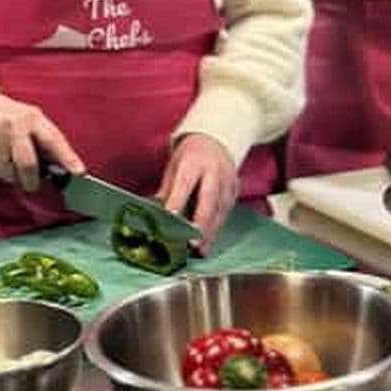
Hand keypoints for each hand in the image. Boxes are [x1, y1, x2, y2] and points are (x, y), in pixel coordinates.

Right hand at [0, 86, 84, 191]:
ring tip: (10, 161)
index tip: (79, 172)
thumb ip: (47, 142)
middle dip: (31, 180)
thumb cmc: (10, 116)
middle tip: (32, 184)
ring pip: (8, 172)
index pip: (54, 140)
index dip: (68, 157)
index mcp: (33, 118)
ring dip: (11, 175)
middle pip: (27, 164)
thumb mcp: (32, 120)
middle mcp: (14, 124)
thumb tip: (66, 167)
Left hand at [156, 132, 238, 250]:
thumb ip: (167, 190)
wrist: (216, 140)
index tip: (170, 220)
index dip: (177, 202)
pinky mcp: (235, 189)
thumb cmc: (190, 156)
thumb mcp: (174, 167)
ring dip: (210, 231)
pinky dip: (217, 227)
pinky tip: (209, 240)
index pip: (185, 183)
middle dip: (200, 223)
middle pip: (209, 199)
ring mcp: (228, 180)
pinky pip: (227, 211)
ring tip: (199, 250)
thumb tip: (154, 214)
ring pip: (221, 209)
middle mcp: (214, 170)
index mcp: (194, 161)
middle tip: (191, 244)